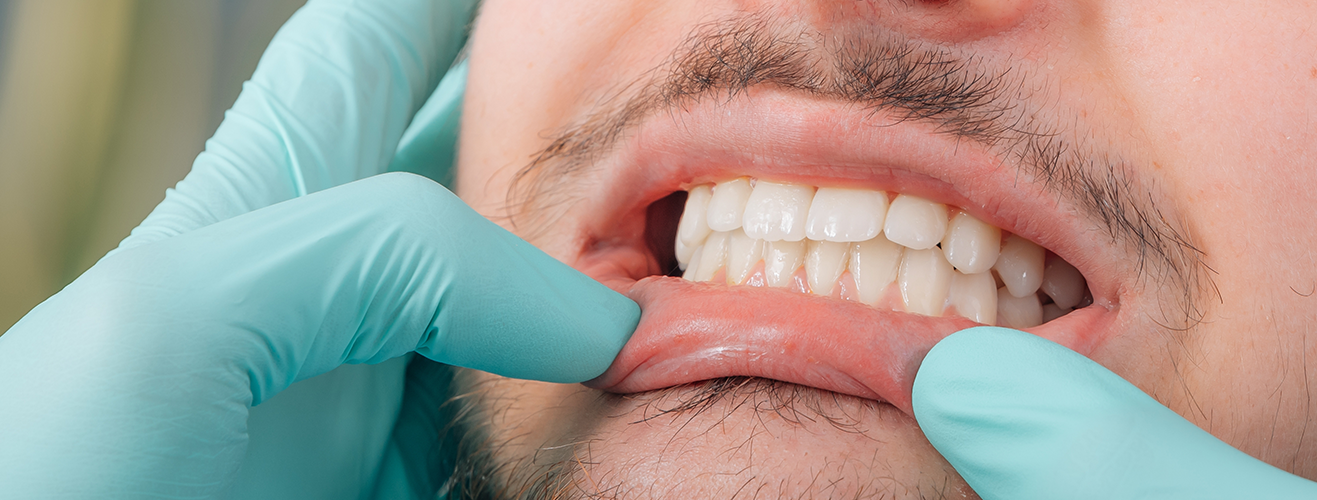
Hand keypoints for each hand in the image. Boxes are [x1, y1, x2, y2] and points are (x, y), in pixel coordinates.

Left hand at [0, 1, 640, 497]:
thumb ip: (387, 254)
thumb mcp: (184, 313)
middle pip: (497, 175)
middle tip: (685, 109)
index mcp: (268, 203)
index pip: (382, 43)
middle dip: (593, 134)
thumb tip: (604, 318)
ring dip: (633, 284)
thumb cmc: (49, 479)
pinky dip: (618, 427)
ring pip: (548, 316)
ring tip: (727, 248)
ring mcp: (392, 410)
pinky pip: (544, 450)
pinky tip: (678, 403)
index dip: (465, 2)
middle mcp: (349, 297)